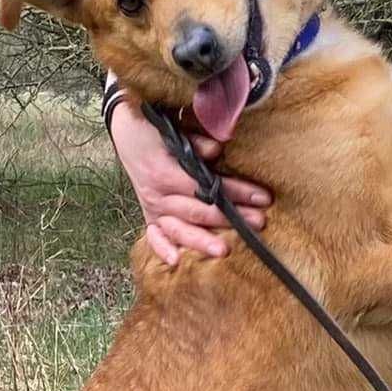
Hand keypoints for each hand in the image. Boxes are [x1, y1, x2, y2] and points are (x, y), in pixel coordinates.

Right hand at [108, 96, 270, 267]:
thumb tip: (217, 149)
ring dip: (202, 241)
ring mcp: (152, 208)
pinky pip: (154, 237)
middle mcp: (157, 194)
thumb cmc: (159, 131)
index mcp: (165, 172)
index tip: (263, 197)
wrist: (129, 134)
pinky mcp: (149, 216)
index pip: (206, 186)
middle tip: (258, 223)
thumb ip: (196, 142)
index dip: (235, 192)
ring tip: (225, 251)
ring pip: (178, 229)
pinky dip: (163, 249)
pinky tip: (177, 261)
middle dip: (229, 218)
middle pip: (197, 211)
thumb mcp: (175, 129)